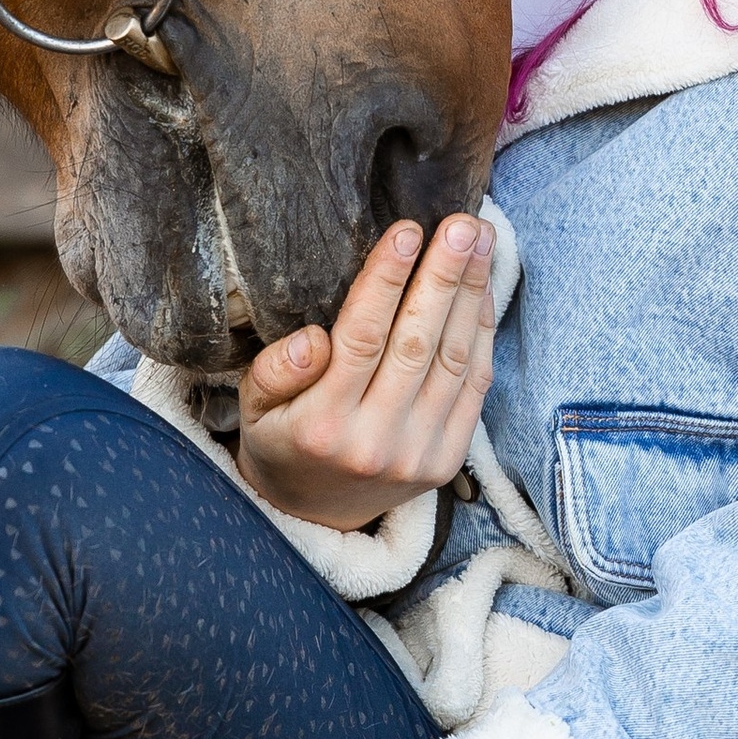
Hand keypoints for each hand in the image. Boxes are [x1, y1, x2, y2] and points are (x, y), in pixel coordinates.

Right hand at [236, 211, 493, 530]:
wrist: (316, 515)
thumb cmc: (283, 441)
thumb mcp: (254, 408)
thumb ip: (276, 370)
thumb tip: (314, 338)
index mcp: (323, 424)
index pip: (362, 338)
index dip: (387, 280)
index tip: (407, 230)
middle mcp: (376, 440)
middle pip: (417, 342)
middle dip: (444, 276)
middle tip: (464, 224)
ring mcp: (419, 453)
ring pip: (453, 359)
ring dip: (472, 293)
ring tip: (482, 240)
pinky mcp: (449, 458)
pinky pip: (474, 385)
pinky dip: (482, 332)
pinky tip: (483, 288)